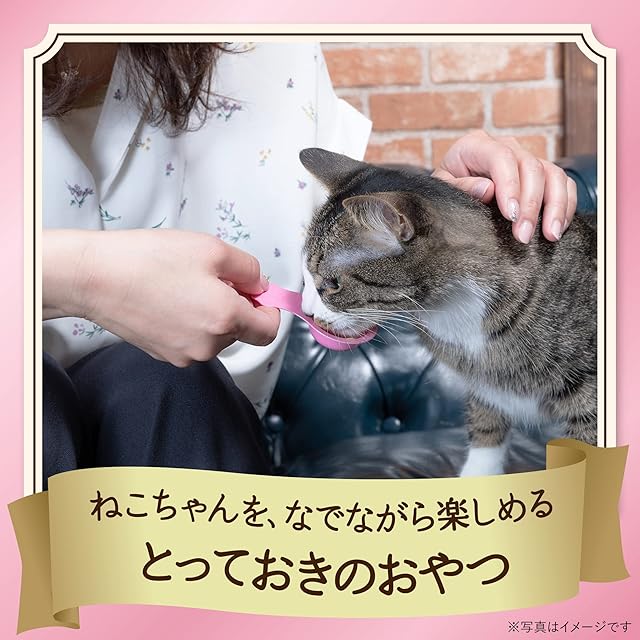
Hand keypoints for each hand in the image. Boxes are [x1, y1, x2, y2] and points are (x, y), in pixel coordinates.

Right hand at [43, 229, 279, 366]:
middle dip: (238, 306)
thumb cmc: (150, 260)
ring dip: (213, 314)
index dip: (269, 310)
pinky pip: (192, 340)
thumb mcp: (212, 249)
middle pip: (241, 331)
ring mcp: (185, 354)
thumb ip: (249, 269)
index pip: (268, 330)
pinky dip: (192, 322)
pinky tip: (171, 299)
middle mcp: (208, 345)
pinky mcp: (165, 355)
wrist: (96, 278)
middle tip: (215, 278)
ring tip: (186, 286)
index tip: (259, 293)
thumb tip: (260, 286)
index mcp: (225, 319)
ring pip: (216, 336)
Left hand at [431, 130, 576, 243]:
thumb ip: (460, 187)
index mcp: (477, 145)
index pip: (501, 157)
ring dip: (555, 206)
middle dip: (531, 205)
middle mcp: (506, 146)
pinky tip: (556, 227)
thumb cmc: (447, 187)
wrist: (454, 185)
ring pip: (553, 174)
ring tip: (549, 235)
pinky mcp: (540, 172)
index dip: (510, 186)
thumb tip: (488, 189)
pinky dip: (564, 205)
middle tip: (523, 236)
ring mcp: (525, 158)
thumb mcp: (442, 188)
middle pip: (531, 168)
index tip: (510, 215)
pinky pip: (562, 183)